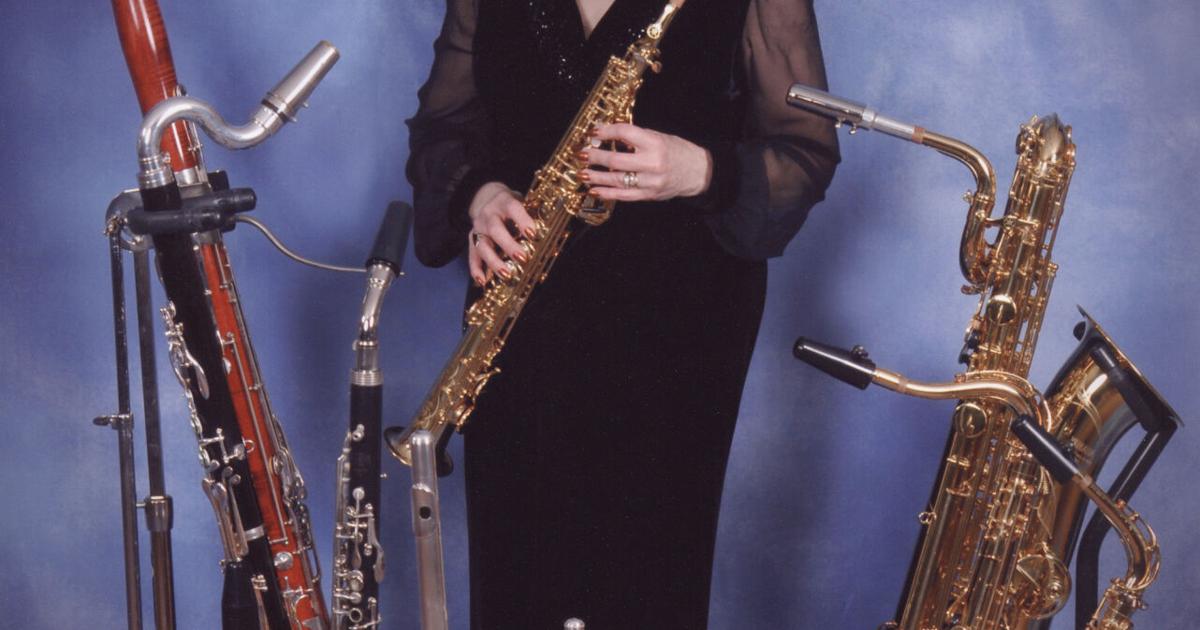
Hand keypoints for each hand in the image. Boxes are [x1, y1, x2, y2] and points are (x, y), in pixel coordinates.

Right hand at [467, 182, 537, 285]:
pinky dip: (476, 269)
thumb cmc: (511, 205)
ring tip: (506, 274)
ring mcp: (478, 228)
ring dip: (494, 261)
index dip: (523, 221)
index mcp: (504, 202)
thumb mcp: (522, 203)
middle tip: (523, 258)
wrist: (486, 198)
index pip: (513, 208)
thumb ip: (533, 216)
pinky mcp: (471, 239)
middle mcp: (489, 214)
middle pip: (495, 230)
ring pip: (482, 245)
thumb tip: (551, 238)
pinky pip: (472, 255)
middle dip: (509, 245)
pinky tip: (483, 281)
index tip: (533, 234)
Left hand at [581, 123, 711, 201]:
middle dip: (596, 156)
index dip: (606, 132)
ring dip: (596, 176)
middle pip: (616, 159)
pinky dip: (607, 193)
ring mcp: (650, 181)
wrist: (698, 172)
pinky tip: (594, 190)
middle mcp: (652, 163)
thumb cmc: (677, 151)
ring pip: (617, 180)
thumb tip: (607, 135)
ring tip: (583, 173)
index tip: (593, 132)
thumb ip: (636, 137)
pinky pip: (624, 195)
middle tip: (582, 153)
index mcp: (655, 143)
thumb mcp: (659, 137)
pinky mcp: (649, 195)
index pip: (625, 133)